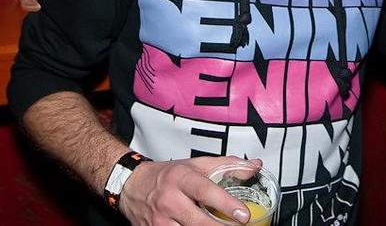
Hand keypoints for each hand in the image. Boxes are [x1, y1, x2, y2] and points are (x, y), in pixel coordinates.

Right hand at [119, 156, 261, 225]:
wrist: (131, 185)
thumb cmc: (168, 174)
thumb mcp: (195, 165)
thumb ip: (226, 165)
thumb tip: (255, 166)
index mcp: (181, 178)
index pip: (205, 191)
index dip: (225, 204)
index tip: (244, 214)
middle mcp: (169, 200)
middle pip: (198, 221)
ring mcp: (159, 220)